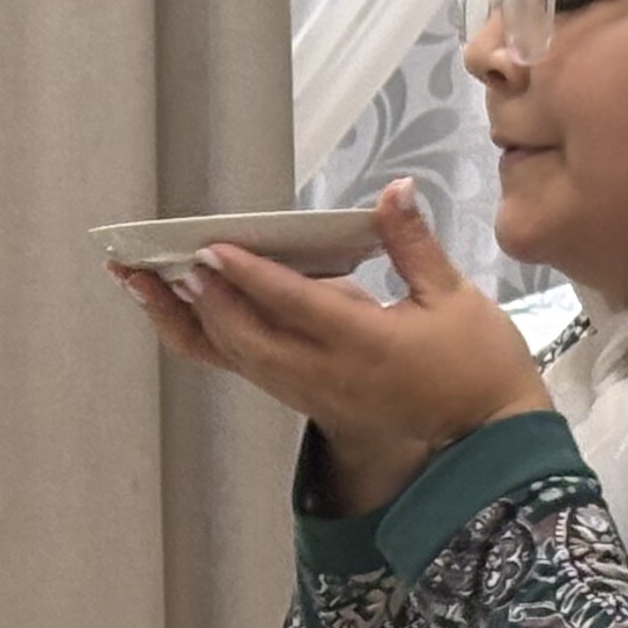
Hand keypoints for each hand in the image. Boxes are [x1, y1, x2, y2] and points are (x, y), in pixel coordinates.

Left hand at [111, 179, 550, 511]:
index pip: (295, 305)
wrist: (482, 438)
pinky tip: (184, 311)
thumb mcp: (455, 296)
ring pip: (236, 359)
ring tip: (145, 287)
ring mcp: (311, 393)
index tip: (213, 249)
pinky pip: (246, 370)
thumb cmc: (476, 364)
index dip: (250, 276)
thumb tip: (395, 189)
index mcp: (365, 344)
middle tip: (157, 264)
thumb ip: (413, 243)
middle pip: (246, 339)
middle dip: (200, 300)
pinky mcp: (306, 400)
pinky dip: (210, 340)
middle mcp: (326, 375)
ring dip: (189, 322)